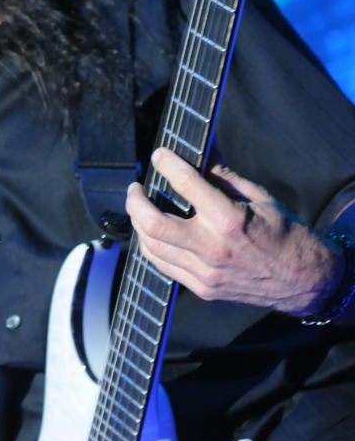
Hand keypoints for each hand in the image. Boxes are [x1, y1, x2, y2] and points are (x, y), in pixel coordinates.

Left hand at [125, 147, 340, 314]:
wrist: (304, 280)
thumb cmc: (285, 234)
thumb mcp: (260, 197)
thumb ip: (224, 176)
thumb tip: (200, 153)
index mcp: (229, 220)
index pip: (185, 184)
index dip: (166, 164)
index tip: (159, 155)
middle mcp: (212, 248)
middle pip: (152, 223)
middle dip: (135, 201)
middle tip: (136, 188)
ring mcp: (205, 272)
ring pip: (151, 247)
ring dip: (139, 224)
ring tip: (141, 208)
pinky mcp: (202, 288)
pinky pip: (163, 266)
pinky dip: (151, 246)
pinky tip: (154, 233)